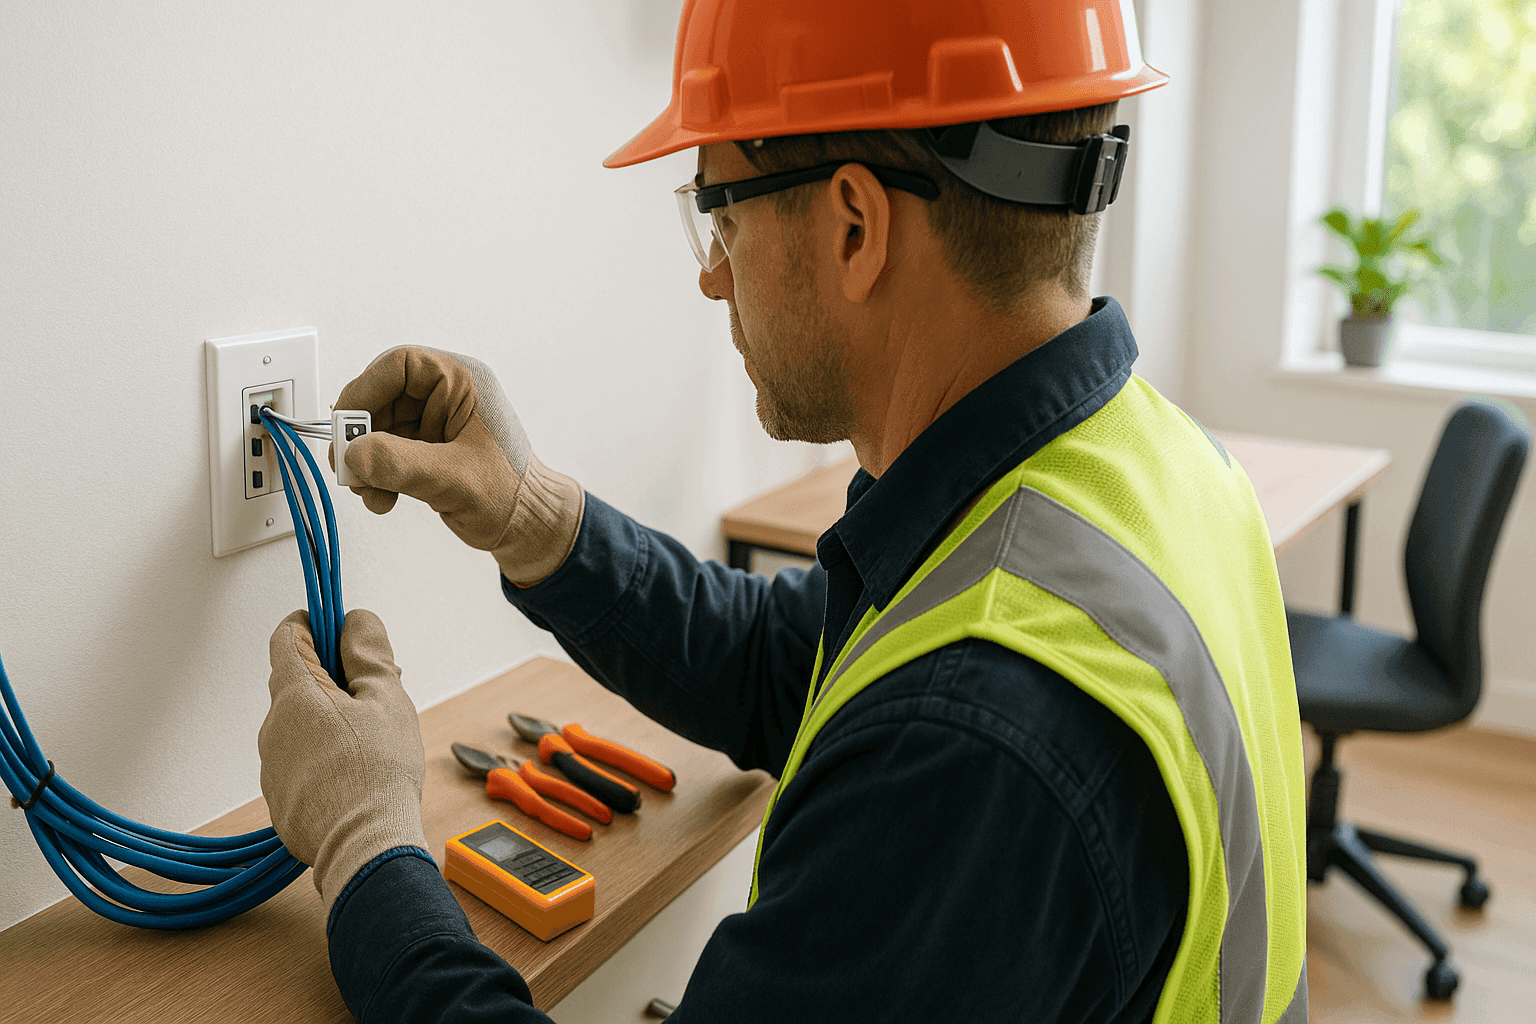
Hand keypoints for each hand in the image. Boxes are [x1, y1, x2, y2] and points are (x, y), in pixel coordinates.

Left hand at [258, 609, 427, 911]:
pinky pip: (298, 763)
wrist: (365, 847)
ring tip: (372, 740)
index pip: (287, 638)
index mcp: (295, 696)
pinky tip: (356, 773)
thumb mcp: (388, 698)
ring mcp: (272, 767)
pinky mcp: (280, 800)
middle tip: (374, 692)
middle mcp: (272, 728)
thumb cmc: (378, 774)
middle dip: (332, 679)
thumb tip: (355, 620)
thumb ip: (368, 652)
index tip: (337, 629)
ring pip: (298, 725)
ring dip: (328, 720)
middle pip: (296, 683)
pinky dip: (322, 758)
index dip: (313, 625)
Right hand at [333, 346, 583, 586]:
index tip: (346, 426)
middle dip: (361, 435)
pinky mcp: (425, 447)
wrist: (527, 526)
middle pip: (381, 398)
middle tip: (349, 467)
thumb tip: (354, 454)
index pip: (400, 366)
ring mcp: (434, 421)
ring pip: (378, 427)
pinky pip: (385, 450)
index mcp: (464, 382)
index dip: (365, 391)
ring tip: (372, 493)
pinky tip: (383, 498)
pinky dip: (376, 473)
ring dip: (365, 461)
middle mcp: (447, 395)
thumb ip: (403, 464)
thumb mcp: (454, 478)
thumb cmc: (512, 495)